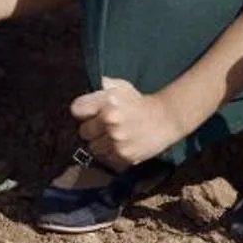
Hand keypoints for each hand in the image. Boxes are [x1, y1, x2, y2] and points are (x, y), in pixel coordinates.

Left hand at [69, 78, 187, 171]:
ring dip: (100, 144)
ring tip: (112, 137)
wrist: (165, 118)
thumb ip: (101, 86)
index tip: (89, 114)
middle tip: (102, 127)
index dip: (82, 113)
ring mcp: (116, 140)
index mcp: (106, 102)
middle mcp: (109, 121)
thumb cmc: (138, 102)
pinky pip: (106, 159)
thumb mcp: (120, 87)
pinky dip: (111, 154)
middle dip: (91, 130)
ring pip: (93, 148)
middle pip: (83, 132)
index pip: (76, 110)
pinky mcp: (124, 156)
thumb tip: (86, 83)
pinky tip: (120, 146)